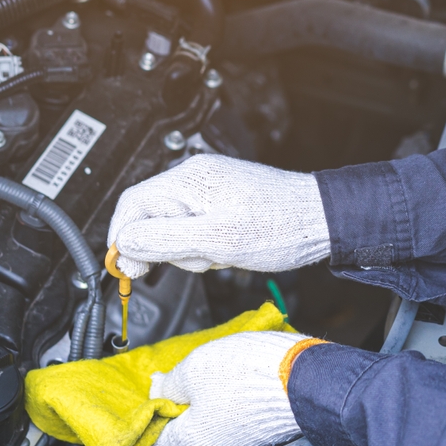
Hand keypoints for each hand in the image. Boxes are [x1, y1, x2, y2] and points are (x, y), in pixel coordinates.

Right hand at [107, 154, 330, 277]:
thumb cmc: (281, 226)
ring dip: (190, 251)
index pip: (132, 205)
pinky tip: (227, 252)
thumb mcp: (216, 240)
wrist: (322, 222)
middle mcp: (195, 180)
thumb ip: (165, 240)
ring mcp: (210, 192)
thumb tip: (126, 243)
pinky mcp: (223, 206)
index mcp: (189, 179)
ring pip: (174, 229)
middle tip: (194, 261)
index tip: (125, 266)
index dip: (123, 238)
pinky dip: (205, 248)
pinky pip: (196, 230)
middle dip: (165, 248)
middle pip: (151, 218)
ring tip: (220, 255)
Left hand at [149, 331, 324, 445]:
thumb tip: (157, 389)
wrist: (309, 377)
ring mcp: (244, 445)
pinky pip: (238, 420)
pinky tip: (241, 379)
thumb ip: (169, 382)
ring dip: (210, 401)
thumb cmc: (252, 375)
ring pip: (214, 425)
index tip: (151, 401)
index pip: (155, 443)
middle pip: (186, 432)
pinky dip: (234, 403)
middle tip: (184, 377)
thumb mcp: (196, 368)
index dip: (149, 420)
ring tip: (217, 373)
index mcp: (193, 441)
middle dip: (182, 406)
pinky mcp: (265, 433)